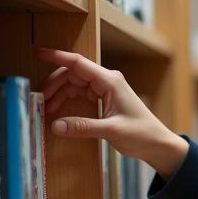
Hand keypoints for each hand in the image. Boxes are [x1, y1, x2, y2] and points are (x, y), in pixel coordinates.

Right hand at [38, 48, 188, 179]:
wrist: (158, 144)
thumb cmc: (142, 133)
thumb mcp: (111, 130)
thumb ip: (83, 127)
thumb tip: (56, 125)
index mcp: (110, 81)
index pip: (79, 63)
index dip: (58, 57)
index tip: (40, 54)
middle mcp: (107, 81)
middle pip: (73, 74)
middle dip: (55, 84)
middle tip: (41, 100)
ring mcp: (106, 90)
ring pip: (75, 85)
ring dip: (60, 94)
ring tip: (47, 109)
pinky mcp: (104, 100)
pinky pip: (81, 95)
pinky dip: (68, 100)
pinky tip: (59, 110)